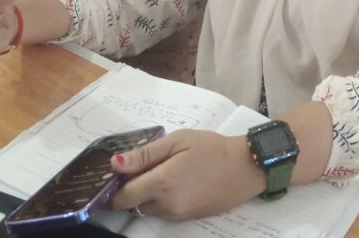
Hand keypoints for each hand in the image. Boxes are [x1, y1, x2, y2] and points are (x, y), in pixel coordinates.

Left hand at [110, 130, 265, 219]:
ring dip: (147, 194)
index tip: (114, 174)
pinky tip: (176, 180)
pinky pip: (164, 211)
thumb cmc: (212, 148)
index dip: (113, 188)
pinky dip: (162, 198)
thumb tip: (115, 165)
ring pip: (148, 208)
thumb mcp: (178, 141)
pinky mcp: (187, 217)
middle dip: (132, 188)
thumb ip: (145, 154)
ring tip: (164, 169)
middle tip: (143, 165)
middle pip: (133, 204)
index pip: (122, 197)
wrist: (246, 167)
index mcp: (161, 184)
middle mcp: (166, 205)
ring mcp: (177, 215)